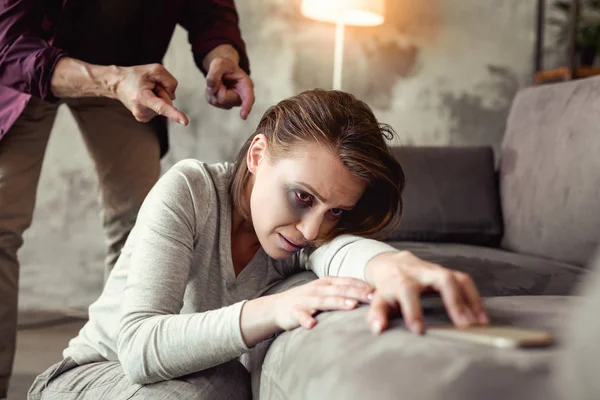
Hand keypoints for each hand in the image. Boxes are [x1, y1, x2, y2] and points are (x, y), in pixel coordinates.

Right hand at [114, 64, 188, 125]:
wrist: (118, 83)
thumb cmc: (135, 75)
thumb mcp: (155, 69)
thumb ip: (170, 81)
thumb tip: (173, 96)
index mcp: (142, 98)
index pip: (162, 107)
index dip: (174, 114)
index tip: (184, 121)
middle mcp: (141, 111)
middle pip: (167, 102)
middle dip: (162, 92)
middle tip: (148, 86)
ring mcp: (142, 116)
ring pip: (164, 106)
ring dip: (158, 96)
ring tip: (145, 91)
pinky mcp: (144, 118)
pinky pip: (159, 109)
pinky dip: (156, 101)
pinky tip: (145, 97)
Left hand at [205, 56, 254, 119]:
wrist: (223, 69)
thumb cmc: (225, 66)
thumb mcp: (219, 63)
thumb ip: (214, 74)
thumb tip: (211, 89)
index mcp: (245, 85)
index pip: (248, 98)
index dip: (246, 107)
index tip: (243, 117)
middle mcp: (241, 97)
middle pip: (224, 99)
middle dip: (217, 88)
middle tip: (221, 79)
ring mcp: (232, 103)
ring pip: (217, 101)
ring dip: (213, 90)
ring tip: (219, 82)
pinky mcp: (224, 104)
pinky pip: (212, 101)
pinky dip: (209, 93)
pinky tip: (216, 87)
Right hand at [273, 277, 373, 330]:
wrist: (277, 307)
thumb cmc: (308, 300)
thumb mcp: (326, 292)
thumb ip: (344, 292)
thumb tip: (371, 296)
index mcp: (327, 283)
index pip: (348, 282)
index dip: (363, 286)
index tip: (380, 292)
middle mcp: (318, 288)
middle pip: (340, 290)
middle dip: (357, 293)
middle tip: (373, 298)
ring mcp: (306, 299)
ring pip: (324, 300)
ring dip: (338, 302)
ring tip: (351, 306)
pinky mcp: (294, 311)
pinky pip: (300, 315)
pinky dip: (305, 319)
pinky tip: (311, 325)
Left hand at [365, 251, 488, 334]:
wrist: (390, 263)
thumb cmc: (387, 287)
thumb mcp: (378, 299)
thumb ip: (377, 314)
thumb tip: (378, 329)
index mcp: (401, 280)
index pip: (407, 291)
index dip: (412, 310)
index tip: (418, 329)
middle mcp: (421, 273)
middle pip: (442, 279)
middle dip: (454, 300)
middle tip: (464, 324)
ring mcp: (436, 271)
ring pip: (457, 279)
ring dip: (471, 300)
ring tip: (480, 323)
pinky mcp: (447, 272)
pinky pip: (465, 281)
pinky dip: (475, 298)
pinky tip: (481, 317)